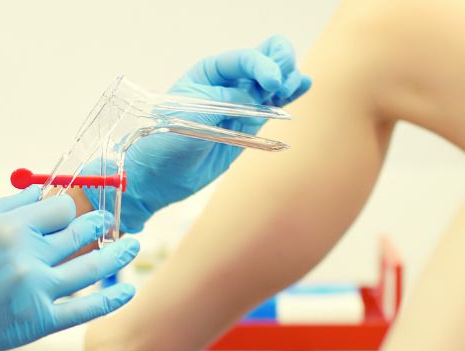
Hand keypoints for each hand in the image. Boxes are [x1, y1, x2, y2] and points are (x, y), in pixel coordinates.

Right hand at [0, 188, 138, 350]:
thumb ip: (7, 207)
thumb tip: (43, 191)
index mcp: (8, 228)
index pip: (60, 208)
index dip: (69, 208)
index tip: (72, 212)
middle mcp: (26, 256)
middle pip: (79, 233)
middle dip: (97, 226)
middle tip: (109, 223)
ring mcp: (35, 291)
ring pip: (92, 266)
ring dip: (118, 253)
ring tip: (132, 245)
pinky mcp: (38, 322)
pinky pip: (85, 308)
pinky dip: (111, 298)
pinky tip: (128, 289)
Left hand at [116, 35, 312, 232]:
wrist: (160, 178)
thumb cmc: (165, 142)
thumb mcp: (193, 116)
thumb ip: (227, 102)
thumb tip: (258, 97)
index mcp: (208, 73)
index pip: (242, 59)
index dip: (261, 64)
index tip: (271, 81)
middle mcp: (228, 83)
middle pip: (264, 59)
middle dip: (279, 63)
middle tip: (281, 82)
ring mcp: (242, 104)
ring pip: (274, 81)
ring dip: (289, 77)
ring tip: (293, 85)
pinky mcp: (249, 125)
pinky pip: (274, 105)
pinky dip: (289, 94)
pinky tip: (303, 84)